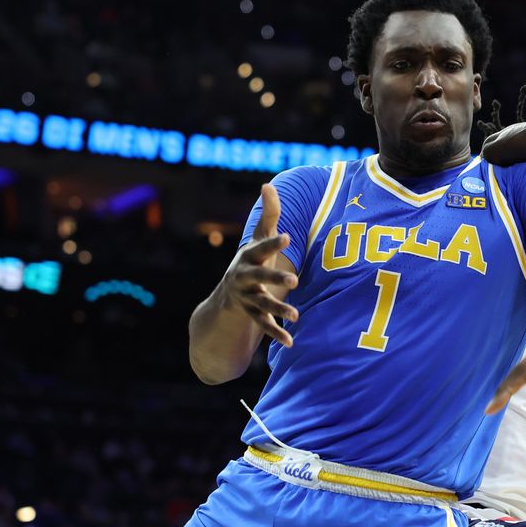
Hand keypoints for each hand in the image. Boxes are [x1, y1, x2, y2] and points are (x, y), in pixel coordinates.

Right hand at [222, 183, 299, 346]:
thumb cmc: (253, 259)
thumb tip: (268, 185)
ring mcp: (246, 297)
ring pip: (261, 303)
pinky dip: (276, 333)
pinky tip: (291, 341)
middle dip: (274, 278)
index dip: (273, 242)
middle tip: (295, 281)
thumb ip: (269, 215)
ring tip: (296, 316)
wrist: (229, 293)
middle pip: (259, 277)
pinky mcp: (251, 315)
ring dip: (278, 309)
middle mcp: (244, 277)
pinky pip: (263, 325)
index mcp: (249, 256)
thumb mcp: (259, 238)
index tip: (288, 236)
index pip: (261, 247)